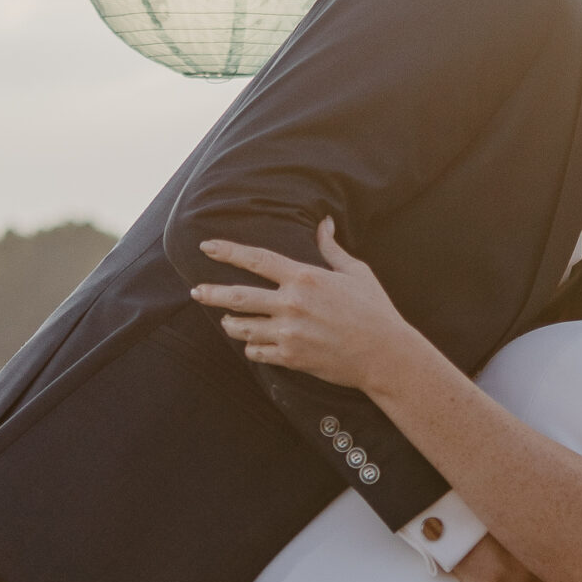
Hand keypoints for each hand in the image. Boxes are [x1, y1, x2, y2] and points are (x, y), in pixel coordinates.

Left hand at [190, 218, 403, 391]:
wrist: (385, 355)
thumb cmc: (375, 311)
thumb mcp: (357, 273)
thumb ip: (332, 249)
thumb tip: (324, 223)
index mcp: (305, 278)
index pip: (256, 259)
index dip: (228, 251)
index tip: (207, 247)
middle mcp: (292, 304)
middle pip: (237, 296)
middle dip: (211, 293)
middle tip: (195, 291)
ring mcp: (288, 333)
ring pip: (242, 328)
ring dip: (231, 324)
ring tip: (227, 321)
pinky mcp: (291, 358)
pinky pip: (256, 352)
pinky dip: (252, 347)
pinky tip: (254, 344)